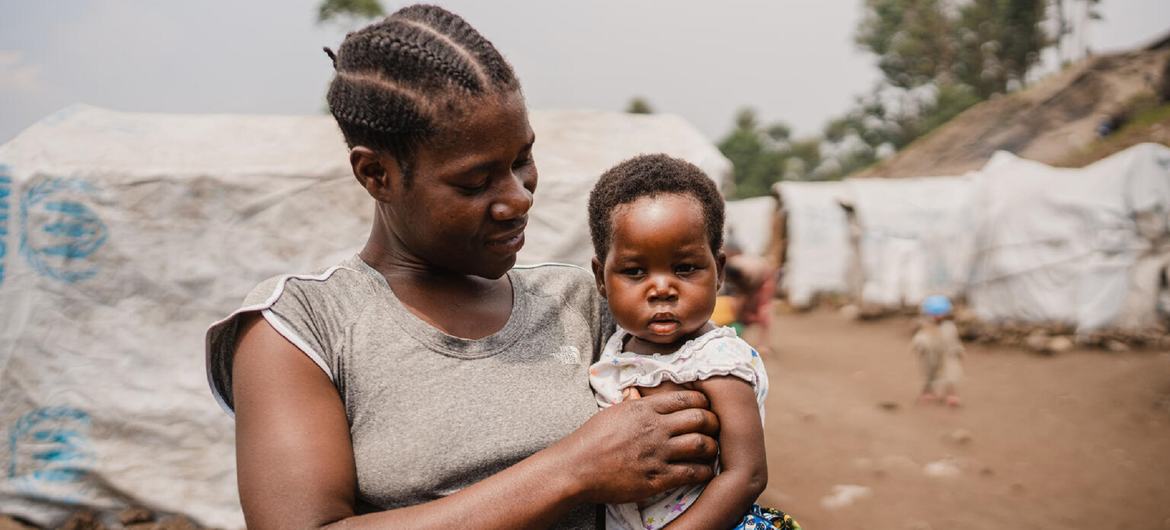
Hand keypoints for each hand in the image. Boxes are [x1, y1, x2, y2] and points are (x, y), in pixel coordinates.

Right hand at [554, 390, 718, 503]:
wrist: (576, 468)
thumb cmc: (591, 439)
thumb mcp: (613, 412)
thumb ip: (632, 403)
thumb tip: (637, 392)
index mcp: (645, 409)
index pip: (686, 399)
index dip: (703, 403)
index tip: (706, 409)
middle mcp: (655, 428)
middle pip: (700, 419)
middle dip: (713, 423)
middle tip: (716, 429)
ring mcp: (657, 453)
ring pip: (701, 445)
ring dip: (712, 448)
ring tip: (712, 451)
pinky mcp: (657, 478)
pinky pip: (692, 472)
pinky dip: (704, 471)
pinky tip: (705, 471)